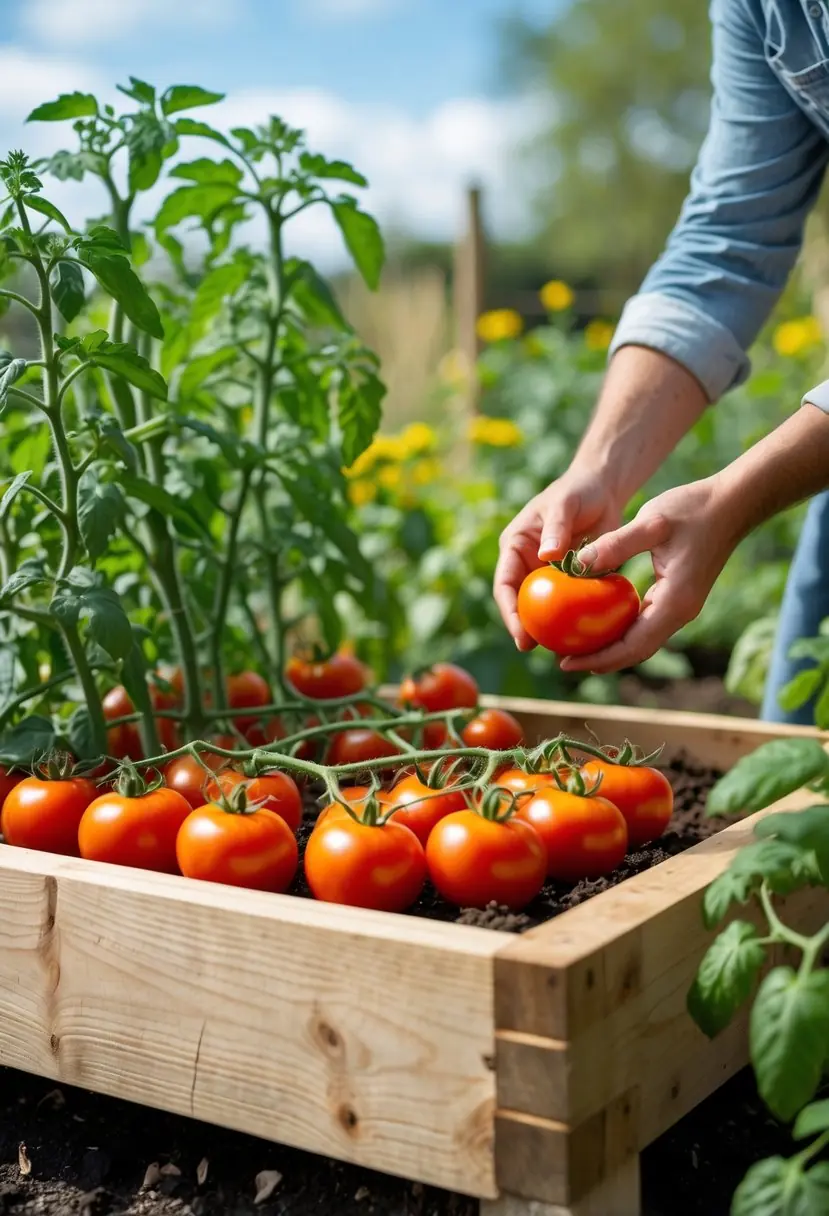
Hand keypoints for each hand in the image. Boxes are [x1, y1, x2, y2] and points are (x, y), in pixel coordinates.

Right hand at [494, 469, 622, 649]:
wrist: (602, 490)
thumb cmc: (577, 491)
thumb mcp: (564, 504)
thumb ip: (557, 528)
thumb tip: (546, 556)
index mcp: (516, 547)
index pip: (505, 584)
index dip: (509, 610)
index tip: (520, 632)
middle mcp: (528, 565)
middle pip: (521, 602)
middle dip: (524, 627)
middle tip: (534, 648)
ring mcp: (549, 575)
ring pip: (544, 608)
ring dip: (549, 629)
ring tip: (559, 651)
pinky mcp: (571, 581)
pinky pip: (570, 604)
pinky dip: (574, 620)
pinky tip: (585, 638)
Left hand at [559, 477, 738, 673]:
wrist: (733, 503)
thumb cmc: (693, 509)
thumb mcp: (650, 523)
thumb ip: (614, 545)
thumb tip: (576, 565)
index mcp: (675, 601)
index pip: (633, 645)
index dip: (599, 658)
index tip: (567, 662)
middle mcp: (680, 611)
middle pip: (637, 651)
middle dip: (601, 660)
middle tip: (564, 661)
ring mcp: (682, 606)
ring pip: (642, 640)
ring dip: (612, 648)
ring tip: (577, 648)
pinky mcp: (679, 596)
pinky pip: (647, 623)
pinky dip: (622, 630)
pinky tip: (599, 622)